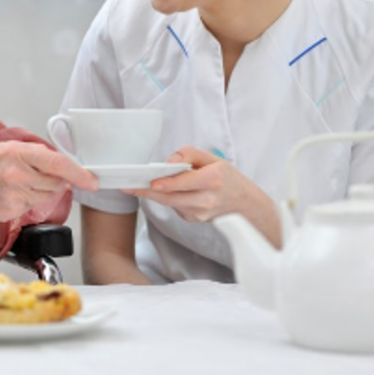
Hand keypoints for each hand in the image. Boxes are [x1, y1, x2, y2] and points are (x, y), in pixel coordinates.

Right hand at [0, 141, 97, 221]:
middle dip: (56, 181)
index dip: (79, 173)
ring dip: (40, 190)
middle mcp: (17, 174)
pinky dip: (26, 200)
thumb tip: (53, 162)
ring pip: (45, 196)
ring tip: (17, 183)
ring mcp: (13, 195)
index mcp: (16, 152)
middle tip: (39, 176)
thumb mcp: (0, 148)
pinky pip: (30, 206)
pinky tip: (9, 194)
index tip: (91, 180)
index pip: (57, 163)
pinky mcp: (9, 211)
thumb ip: (28, 154)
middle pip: (56, 182)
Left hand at [125, 146, 262, 222]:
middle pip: (171, 197)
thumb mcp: (214, 159)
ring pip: (170, 204)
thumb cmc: (228, 179)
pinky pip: (175, 207)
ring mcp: (200, 213)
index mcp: (213, 180)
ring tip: (136, 186)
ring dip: (154, 195)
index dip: (166, 183)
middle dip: (148, 192)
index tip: (151, 182)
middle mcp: (207, 200)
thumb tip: (168, 162)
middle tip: (128, 186)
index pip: (185, 182)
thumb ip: (190, 155)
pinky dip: (168, 198)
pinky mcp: (194, 220)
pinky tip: (167, 191)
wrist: (246, 206)